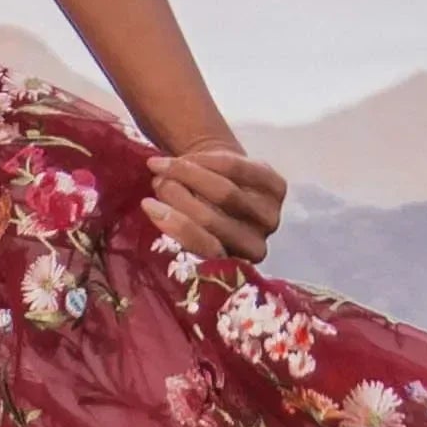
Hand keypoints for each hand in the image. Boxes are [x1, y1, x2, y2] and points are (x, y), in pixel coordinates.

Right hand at [142, 140, 284, 264]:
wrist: (220, 186)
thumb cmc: (193, 212)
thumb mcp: (181, 228)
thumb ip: (173, 226)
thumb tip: (154, 209)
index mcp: (230, 269)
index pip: (206, 249)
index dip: (177, 226)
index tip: (148, 205)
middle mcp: (256, 246)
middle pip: (214, 220)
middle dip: (177, 196)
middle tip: (155, 180)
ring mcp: (270, 218)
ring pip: (225, 193)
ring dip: (187, 175)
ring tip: (163, 166)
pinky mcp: (278, 188)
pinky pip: (238, 170)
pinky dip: (207, 160)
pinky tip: (188, 157)